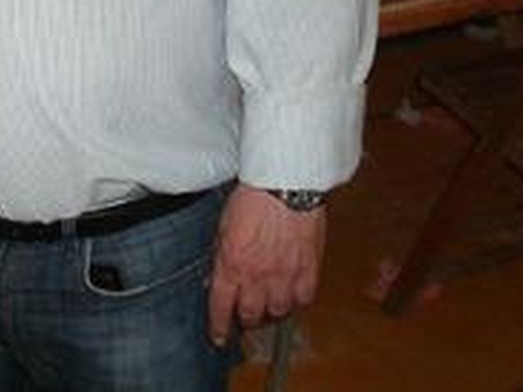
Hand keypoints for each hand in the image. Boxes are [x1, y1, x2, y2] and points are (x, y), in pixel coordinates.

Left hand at [206, 184, 326, 346]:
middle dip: (245, 319)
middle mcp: (257, 277)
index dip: (219, 326)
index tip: (220, 336)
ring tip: (268, 303)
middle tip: (245, 314)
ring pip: (277, 313)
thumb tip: (214, 280)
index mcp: (231, 265)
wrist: (285, 185)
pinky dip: (295, 302)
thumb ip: (220, 258)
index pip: (221, 307)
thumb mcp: (223, 228)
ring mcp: (285, 277)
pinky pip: (302, 301)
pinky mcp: (308, 272)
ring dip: (271, 311)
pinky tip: (290, 294)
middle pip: (251, 316)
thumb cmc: (252, 199)